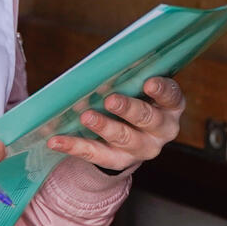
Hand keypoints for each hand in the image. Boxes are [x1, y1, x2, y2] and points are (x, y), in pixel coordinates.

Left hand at [46, 76, 184, 171]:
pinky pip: (96, 155)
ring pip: (123, 138)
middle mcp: (161, 130)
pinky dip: (74, 147)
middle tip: (110, 99)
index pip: (171, 97)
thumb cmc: (136, 97)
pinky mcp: (119, 162)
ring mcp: (141, 148)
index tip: (148, 82)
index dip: (161, 90)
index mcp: (171, 107)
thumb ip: (130, 76)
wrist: (133, 133)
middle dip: (128, 109)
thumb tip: (103, 64)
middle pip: (147, 119)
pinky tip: (56, 141)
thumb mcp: (140, 85)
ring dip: (103, 126)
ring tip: (86, 116)